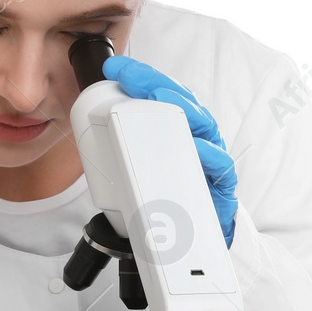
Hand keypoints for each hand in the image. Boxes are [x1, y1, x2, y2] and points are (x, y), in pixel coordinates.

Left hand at [103, 54, 238, 247]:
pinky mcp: (222, 187)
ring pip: (204, 128)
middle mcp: (198, 139)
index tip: (115, 68)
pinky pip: (220, 168)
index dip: (142, 77)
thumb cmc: (164, 200)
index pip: (163, 95)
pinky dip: (210, 157)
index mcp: (178, 131)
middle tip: (132, 78)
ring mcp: (211, 160)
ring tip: (161, 100)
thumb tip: (89, 133)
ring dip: (184, 111)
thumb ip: (121, 150)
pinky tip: (197, 149)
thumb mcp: (138, 171)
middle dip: (157, 86)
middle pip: (184, 104)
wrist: (188, 242)